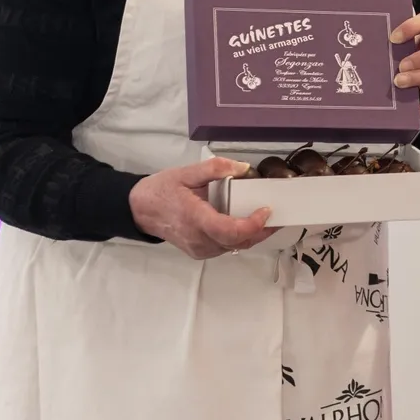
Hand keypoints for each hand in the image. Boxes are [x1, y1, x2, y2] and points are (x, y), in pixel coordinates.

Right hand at [129, 158, 274, 258]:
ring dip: (254, 235)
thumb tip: (243, 168)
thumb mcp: (185, 172)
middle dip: (262, 230)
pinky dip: (241, 237)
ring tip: (268, 218)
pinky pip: (226, 247)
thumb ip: (214, 168)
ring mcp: (199, 249)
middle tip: (279, 215)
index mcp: (195, 219)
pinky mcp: (200, 251)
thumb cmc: (163, 189)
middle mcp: (198, 239)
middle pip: (237, 242)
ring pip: (234, 247)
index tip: (267, 210)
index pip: (229, 230)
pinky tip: (250, 224)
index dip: (252, 224)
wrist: (140, 210)